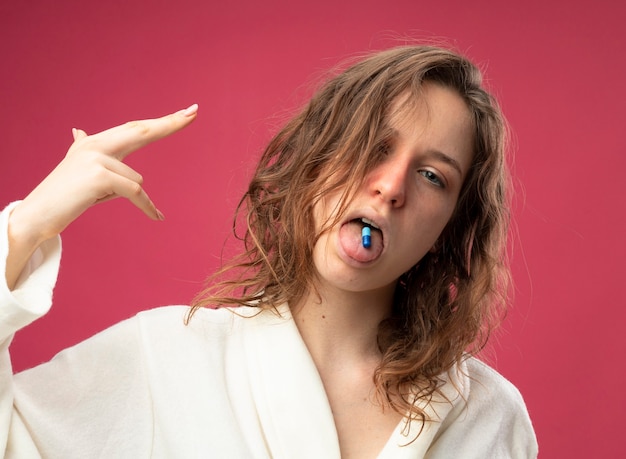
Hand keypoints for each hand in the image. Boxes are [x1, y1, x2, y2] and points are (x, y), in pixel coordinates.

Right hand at [5, 104, 197, 288]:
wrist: (36, 216)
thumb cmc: (62, 197)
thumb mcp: (75, 170)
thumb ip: (82, 149)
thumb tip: (78, 131)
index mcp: (94, 142)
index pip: (134, 128)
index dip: (160, 121)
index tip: (187, 112)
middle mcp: (95, 144)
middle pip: (141, 131)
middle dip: (169, 123)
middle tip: (194, 112)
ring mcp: (95, 158)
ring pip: (137, 179)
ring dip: (125, 196)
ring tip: (97, 201)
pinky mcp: (98, 176)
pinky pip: (135, 191)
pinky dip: (147, 206)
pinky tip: (157, 217)